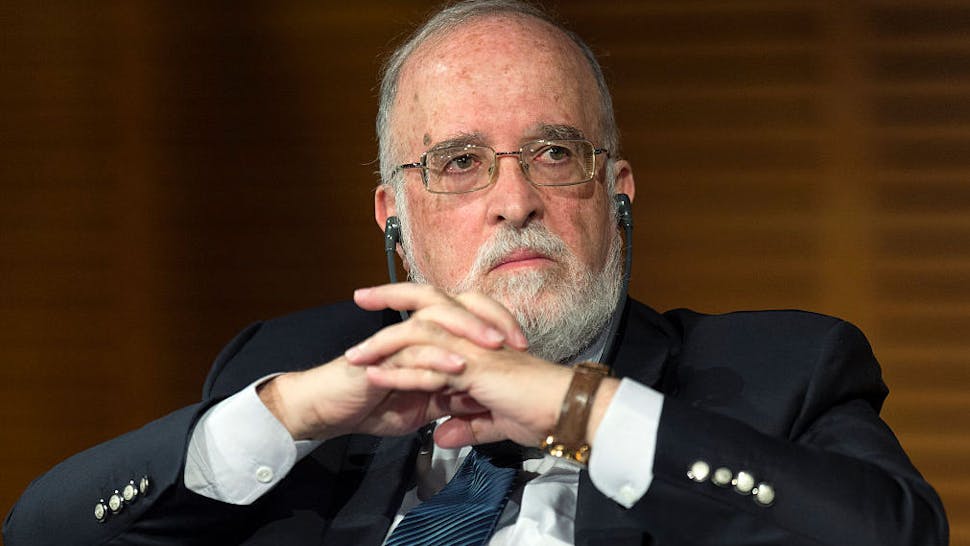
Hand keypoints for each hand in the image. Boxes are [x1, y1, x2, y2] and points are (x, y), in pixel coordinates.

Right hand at [259, 283, 527, 440]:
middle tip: (517, 338)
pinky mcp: (379, 356)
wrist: (329, 411)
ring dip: (467, 331)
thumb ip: (449, 398)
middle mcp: (413, 330)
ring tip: (495, 345)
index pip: (467, 314)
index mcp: (426, 336)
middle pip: (455, 304)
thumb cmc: (373, 404)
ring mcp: (396, 340)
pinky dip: (436, 358)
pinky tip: (458, 368)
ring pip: (436, 321)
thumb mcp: (422, 405)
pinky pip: (411, 352)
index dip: (497, 323)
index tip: (524, 345)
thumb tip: (478, 401)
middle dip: (489, 316)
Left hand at [346, 286, 618, 448]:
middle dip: (391, 297)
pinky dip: (397, 372)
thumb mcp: (494, 422)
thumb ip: (467, 426)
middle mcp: (475, 336)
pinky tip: (373, 376)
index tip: (383, 308)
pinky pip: (427, 366)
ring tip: (352, 355)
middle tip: (361, 296)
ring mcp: (473, 348)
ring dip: (381, 344)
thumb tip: (443, 435)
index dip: (412, 309)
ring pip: (418, 334)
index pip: (441, 316)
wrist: (566, 410)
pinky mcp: (473, 368)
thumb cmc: (540, 411)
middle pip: (426, 305)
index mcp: (480, 340)